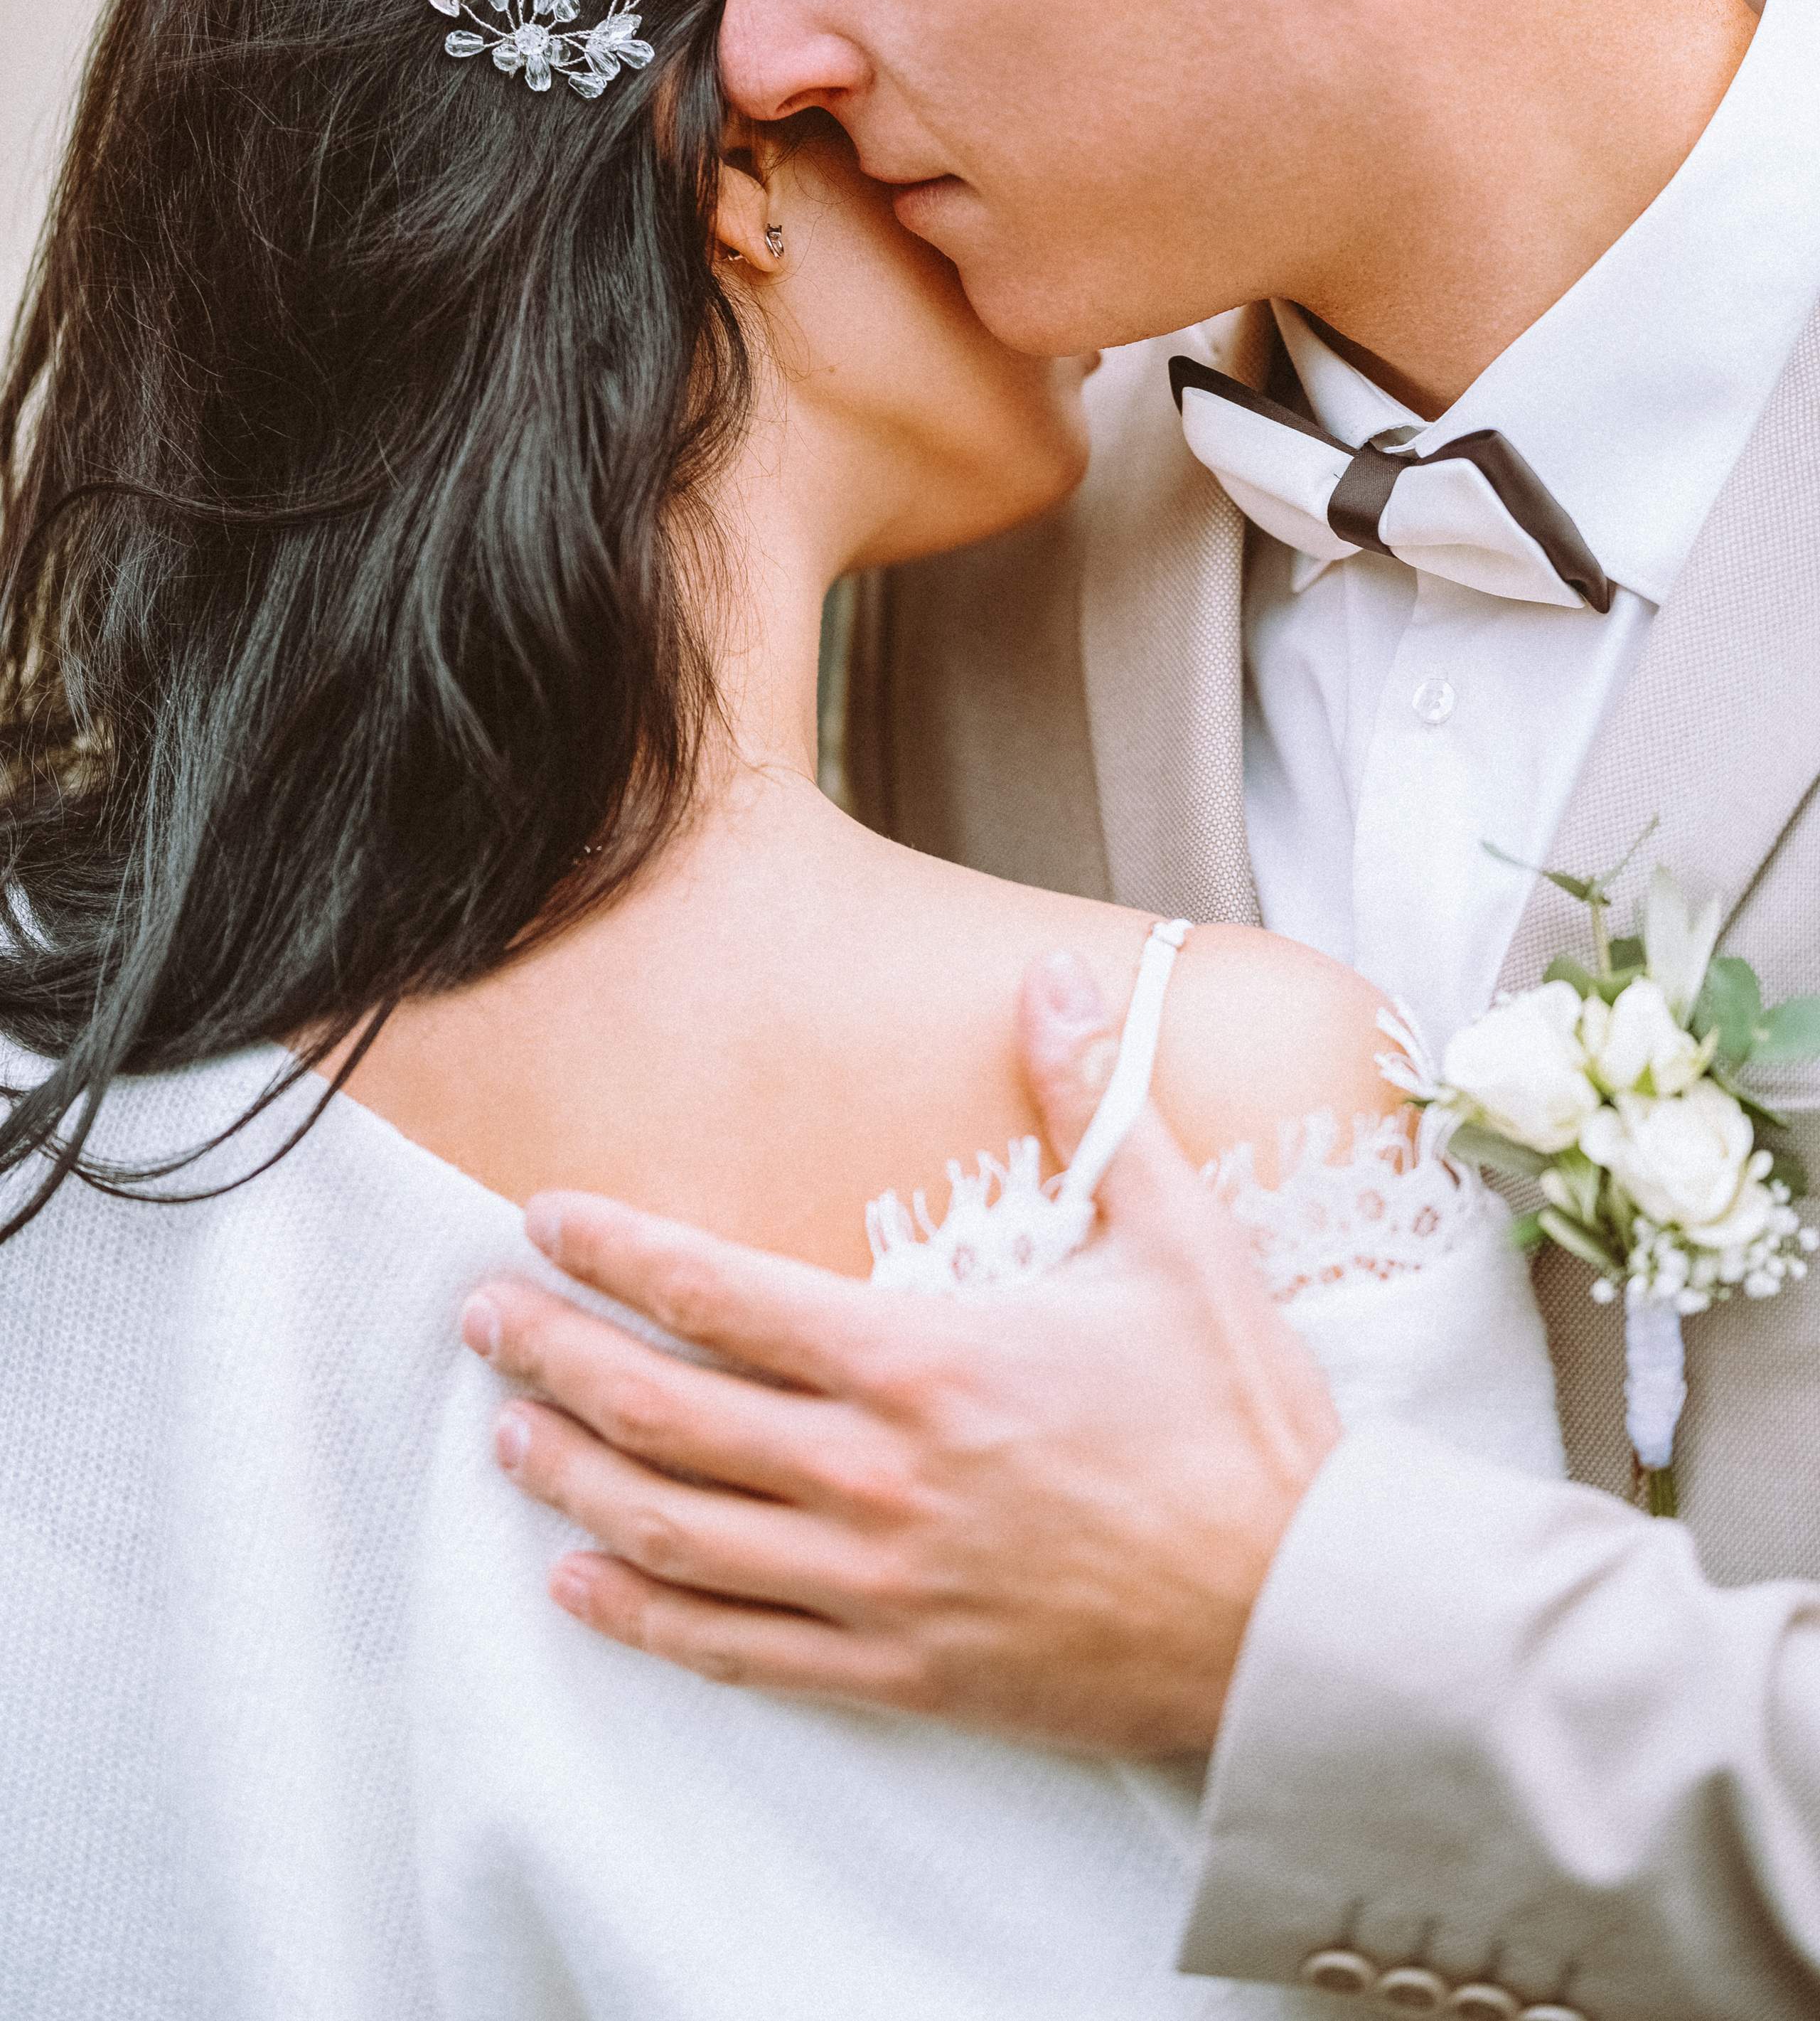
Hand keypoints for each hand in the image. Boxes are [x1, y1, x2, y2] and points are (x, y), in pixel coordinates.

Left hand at [463, 951, 1341, 1751]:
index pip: (718, 1295)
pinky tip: (580, 1588)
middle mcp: (873, 1475)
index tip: (540, 1222)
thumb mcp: (1179, 1236)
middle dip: (553, 1357)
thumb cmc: (1242, 1422)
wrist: (1304, 1621)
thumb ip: (1092, 1104)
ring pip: (675, 1532)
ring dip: (573, 1479)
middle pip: (661, 1411)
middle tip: (475, 1320)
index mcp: (923, 1360)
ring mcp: (878, 1586)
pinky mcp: (901, 1673)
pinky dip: (641, 1619)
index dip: (612, 1254)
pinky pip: (735, 1649)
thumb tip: (1051, 977)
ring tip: (507, 1433)